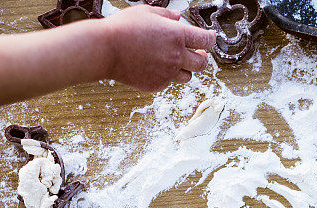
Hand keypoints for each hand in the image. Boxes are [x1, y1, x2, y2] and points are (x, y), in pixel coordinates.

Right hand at [97, 5, 215, 90]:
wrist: (105, 49)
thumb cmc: (123, 28)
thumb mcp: (146, 12)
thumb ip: (166, 15)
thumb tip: (178, 17)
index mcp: (177, 35)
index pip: (206, 40)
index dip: (211, 38)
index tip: (210, 38)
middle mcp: (176, 56)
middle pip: (202, 63)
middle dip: (203, 57)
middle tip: (199, 53)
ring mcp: (166, 73)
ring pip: (187, 76)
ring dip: (186, 69)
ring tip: (177, 62)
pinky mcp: (155, 85)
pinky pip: (167, 83)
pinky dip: (166, 76)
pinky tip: (156, 67)